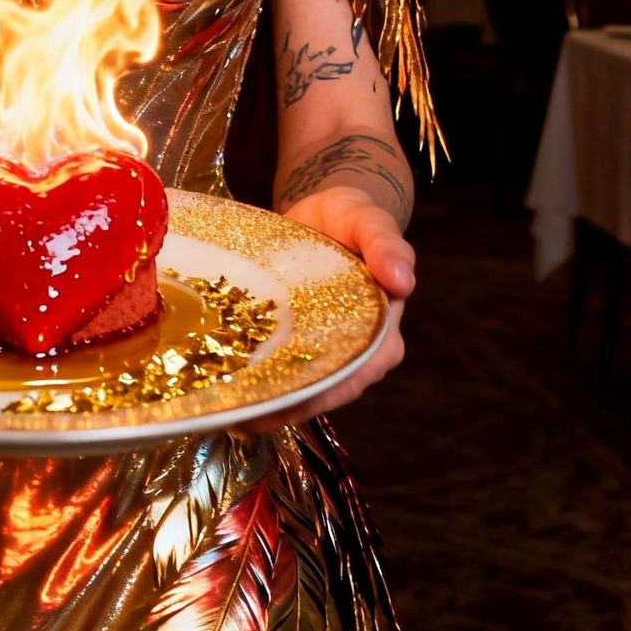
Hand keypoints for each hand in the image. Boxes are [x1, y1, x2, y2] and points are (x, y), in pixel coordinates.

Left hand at [247, 185, 414, 429]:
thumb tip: (403, 281)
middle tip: (239, 418)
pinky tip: (230, 394)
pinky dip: (262, 385)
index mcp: (384, 332)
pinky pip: (286, 371)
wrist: (327, 213)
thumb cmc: (352, 217)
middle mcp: (362, 352)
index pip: (353, 374)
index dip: (318, 393)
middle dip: (283, 407)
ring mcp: (331, 351)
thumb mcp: (368, 219)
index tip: (279, 404)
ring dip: (268, 403)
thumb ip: (386, 242)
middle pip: (323, 392)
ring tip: (226, 413)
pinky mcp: (304, 344)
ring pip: (303, 389)